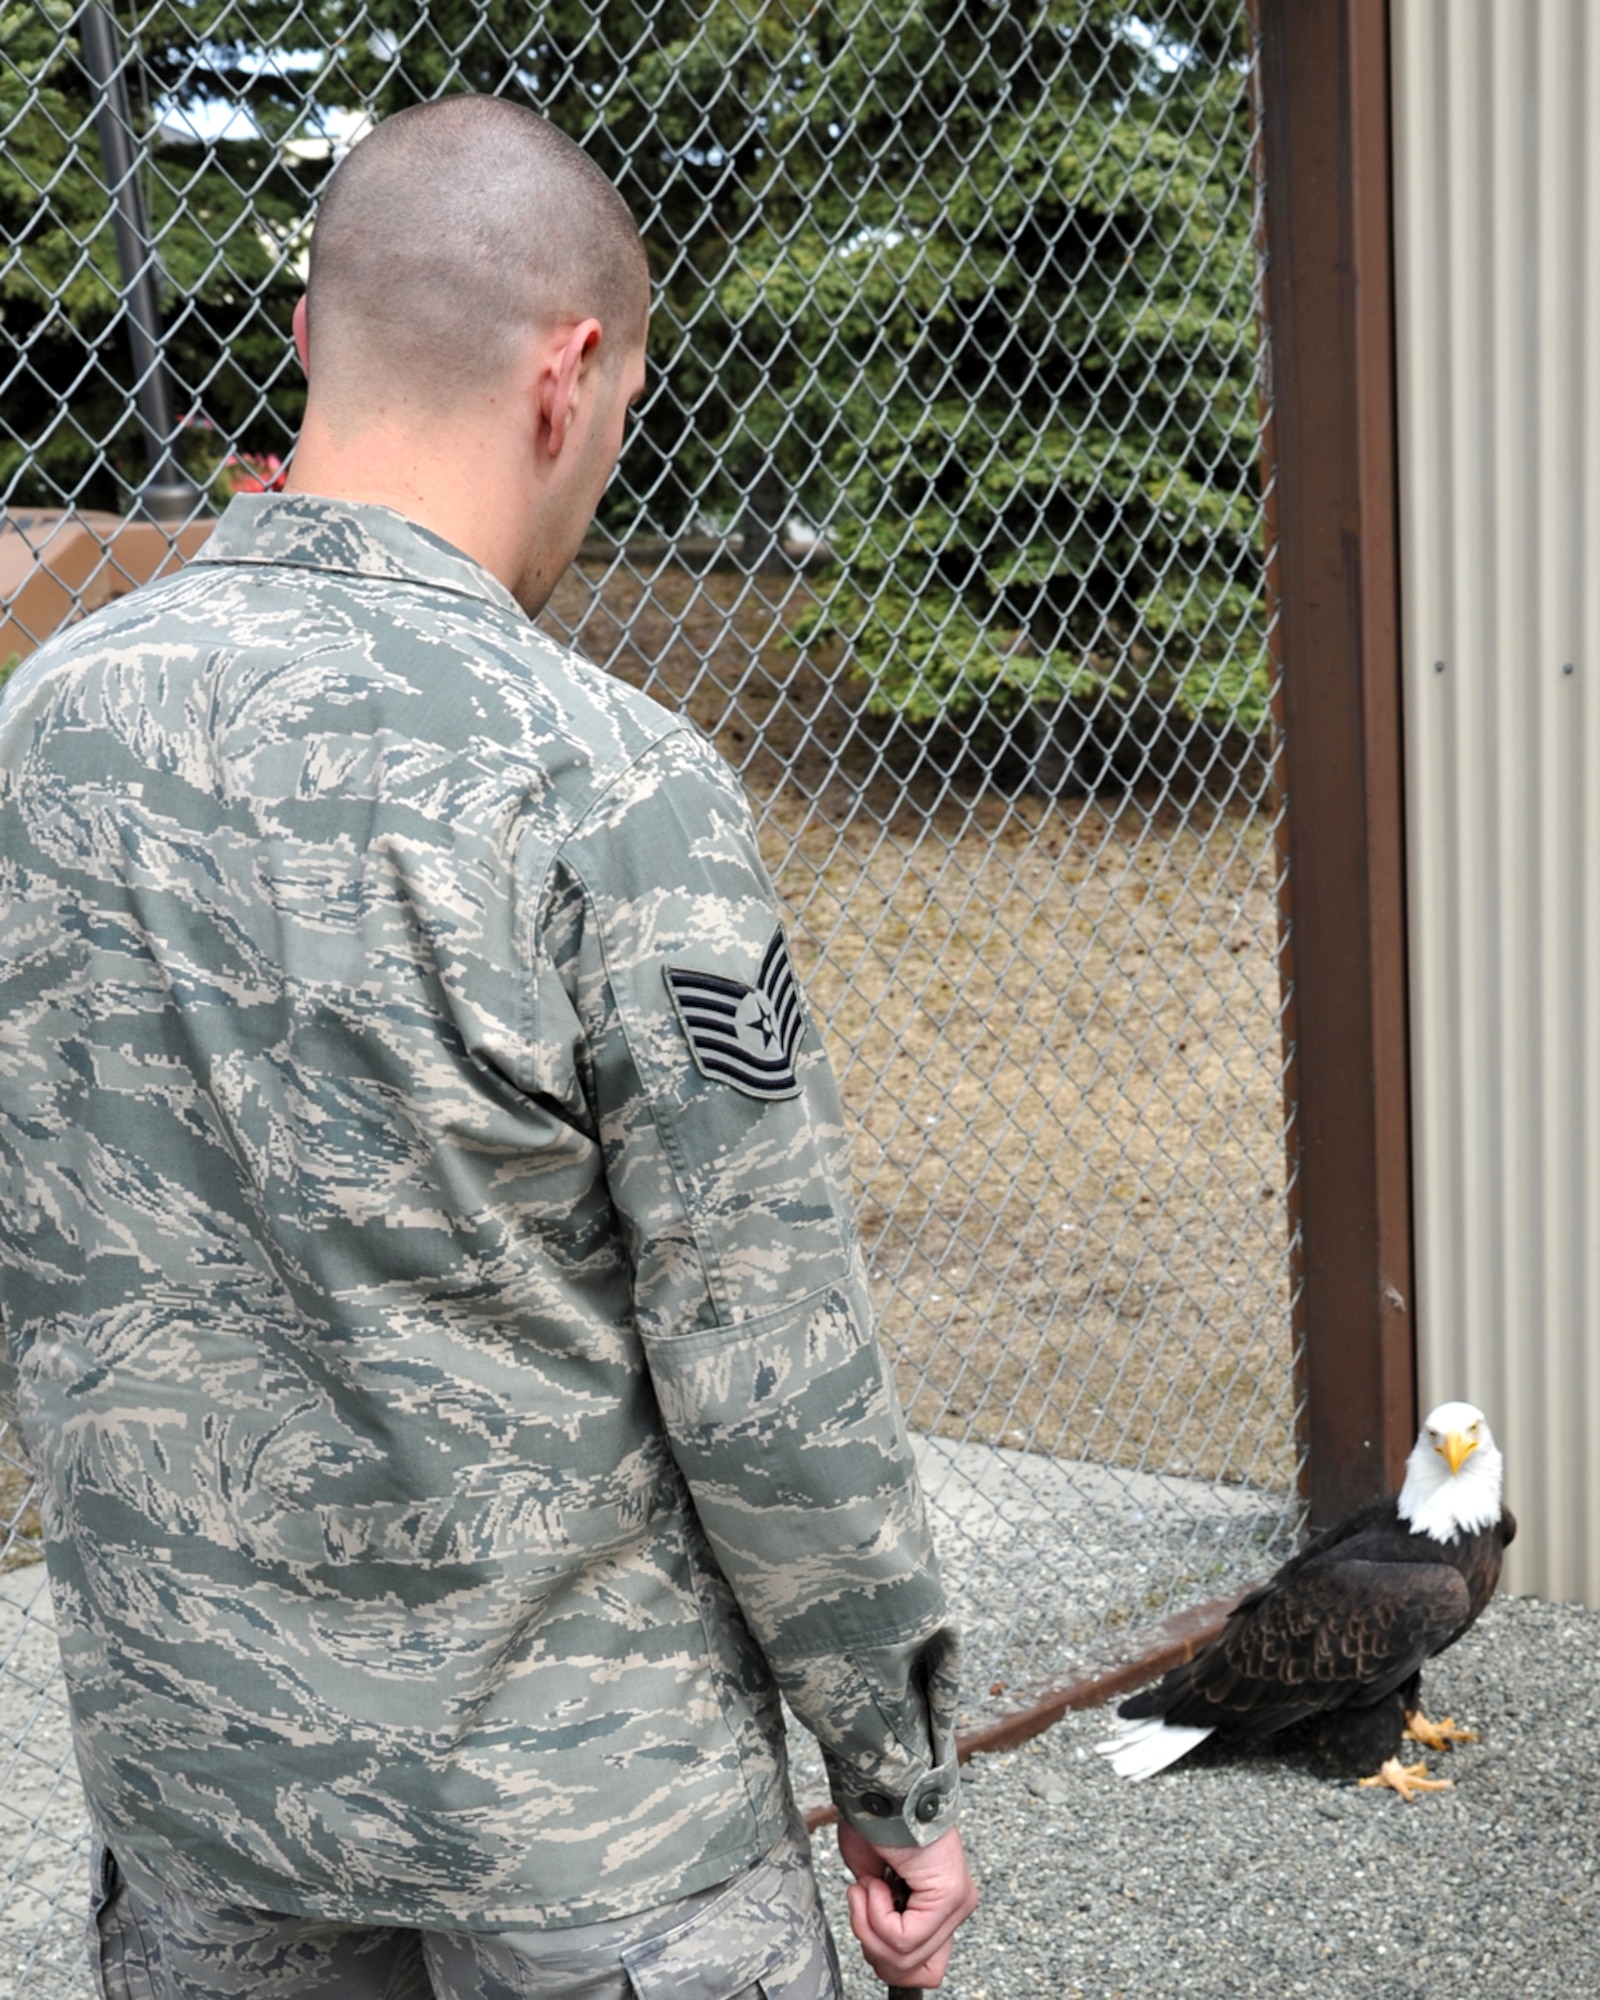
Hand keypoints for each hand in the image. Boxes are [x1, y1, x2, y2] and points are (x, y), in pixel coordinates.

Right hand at [836, 1821, 977, 1989]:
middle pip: (911, 1970)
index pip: (924, 1969)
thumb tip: (879, 1949)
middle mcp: (955, 1907)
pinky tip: (876, 1882)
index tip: (866, 1918)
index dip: (885, 1957)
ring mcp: (956, 1903)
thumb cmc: (873, 1821)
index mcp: (939, 1905)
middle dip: (872, 1945)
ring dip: (869, 1924)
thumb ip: (883, 1921)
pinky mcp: (948, 1896)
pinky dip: (876, 1914)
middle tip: (861, 1902)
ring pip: (904, 1958)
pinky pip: (904, 1938)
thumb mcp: (872, 1884)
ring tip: (867, 1886)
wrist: (880, 1786)